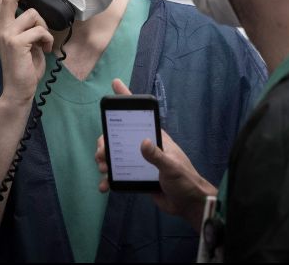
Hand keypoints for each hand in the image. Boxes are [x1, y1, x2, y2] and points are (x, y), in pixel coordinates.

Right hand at [0, 0, 53, 106]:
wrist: (18, 89)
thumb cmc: (24, 67)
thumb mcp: (26, 43)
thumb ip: (27, 28)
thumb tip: (38, 17)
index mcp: (3, 26)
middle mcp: (2, 28)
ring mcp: (7, 34)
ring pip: (33, 15)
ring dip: (45, 28)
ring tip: (43, 42)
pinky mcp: (16, 42)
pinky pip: (39, 30)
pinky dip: (47, 40)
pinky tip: (44, 50)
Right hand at [95, 78, 217, 229]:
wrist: (187, 204)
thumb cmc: (185, 180)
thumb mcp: (171, 167)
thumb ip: (157, 156)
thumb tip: (143, 142)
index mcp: (155, 138)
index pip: (139, 115)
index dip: (127, 99)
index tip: (116, 83)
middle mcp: (145, 146)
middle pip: (118, 136)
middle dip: (105, 141)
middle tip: (101, 153)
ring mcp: (139, 161)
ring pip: (115, 154)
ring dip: (105, 160)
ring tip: (103, 168)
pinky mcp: (135, 175)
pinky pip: (118, 174)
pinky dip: (109, 180)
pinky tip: (104, 186)